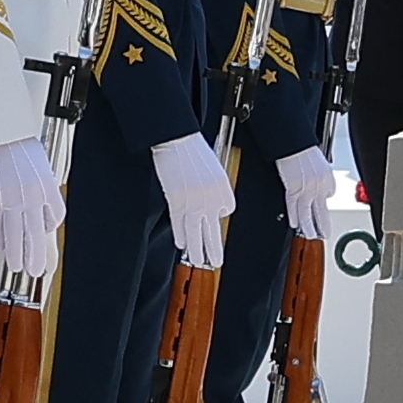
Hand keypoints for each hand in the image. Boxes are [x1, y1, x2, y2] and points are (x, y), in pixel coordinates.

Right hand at [0, 137, 62, 279]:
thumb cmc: (15, 143)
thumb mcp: (39, 163)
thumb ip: (40, 183)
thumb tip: (38, 197)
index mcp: (48, 187)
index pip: (55, 217)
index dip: (49, 227)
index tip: (44, 233)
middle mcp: (33, 198)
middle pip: (36, 234)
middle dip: (36, 255)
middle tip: (36, 269)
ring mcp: (11, 201)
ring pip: (15, 236)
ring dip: (16, 254)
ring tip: (17, 266)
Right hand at [151, 135, 234, 269]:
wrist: (178, 141)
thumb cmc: (195, 152)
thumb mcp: (215, 170)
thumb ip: (218, 189)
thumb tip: (218, 208)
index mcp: (223, 189)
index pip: (226, 209)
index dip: (218, 213)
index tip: (212, 218)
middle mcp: (211, 197)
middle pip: (213, 228)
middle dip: (213, 248)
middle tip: (216, 262)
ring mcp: (193, 200)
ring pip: (195, 230)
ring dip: (195, 248)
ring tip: (197, 260)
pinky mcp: (176, 199)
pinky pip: (178, 221)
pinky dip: (180, 233)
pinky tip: (181, 244)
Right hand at [276, 146, 335, 242]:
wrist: (294, 144)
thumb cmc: (303, 151)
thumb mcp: (320, 163)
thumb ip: (321, 177)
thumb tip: (323, 189)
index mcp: (327, 179)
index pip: (329, 195)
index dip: (322, 204)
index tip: (322, 215)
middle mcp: (320, 186)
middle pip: (322, 210)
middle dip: (323, 225)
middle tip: (324, 235)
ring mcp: (307, 189)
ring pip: (308, 213)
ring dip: (309, 226)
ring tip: (310, 235)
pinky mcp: (293, 188)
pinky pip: (294, 207)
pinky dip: (295, 216)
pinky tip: (296, 224)